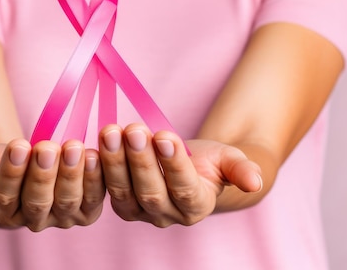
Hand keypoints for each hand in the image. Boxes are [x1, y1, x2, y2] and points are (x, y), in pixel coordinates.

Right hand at [0, 139, 105, 230]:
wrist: (25, 166)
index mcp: (2, 209)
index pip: (4, 195)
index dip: (11, 172)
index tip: (16, 145)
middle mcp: (32, 220)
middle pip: (37, 202)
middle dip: (42, 174)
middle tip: (46, 147)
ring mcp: (60, 218)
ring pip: (66, 201)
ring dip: (72, 175)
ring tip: (73, 148)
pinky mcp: (85, 210)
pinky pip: (93, 198)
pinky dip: (95, 179)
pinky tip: (96, 155)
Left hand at [98, 124, 261, 226]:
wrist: (190, 166)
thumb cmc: (211, 161)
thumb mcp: (230, 159)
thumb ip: (241, 169)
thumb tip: (255, 181)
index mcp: (197, 206)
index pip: (185, 188)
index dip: (174, 164)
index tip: (165, 136)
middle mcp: (167, 215)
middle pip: (150, 192)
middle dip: (139, 160)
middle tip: (132, 130)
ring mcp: (140, 212)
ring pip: (123, 192)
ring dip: (114, 161)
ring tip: (111, 132)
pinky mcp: (119, 202)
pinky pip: (104, 190)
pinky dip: (96, 170)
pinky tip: (90, 146)